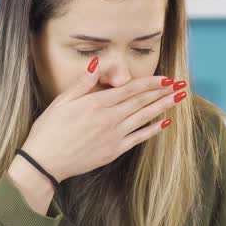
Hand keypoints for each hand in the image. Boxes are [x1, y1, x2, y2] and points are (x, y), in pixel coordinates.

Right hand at [22, 58, 186, 181]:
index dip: (151, 83)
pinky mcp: (113, 151)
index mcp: (96, 103)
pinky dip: (152, 130)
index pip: (130, 89)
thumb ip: (83, 83)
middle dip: (163, 92)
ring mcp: (113, 136)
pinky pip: (138, 138)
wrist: (44, 162)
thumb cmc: (48, 130)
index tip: (167, 77)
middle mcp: (108, 119)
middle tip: (181, 85)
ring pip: (143, 117)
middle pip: (141, 101)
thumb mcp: (62, 101)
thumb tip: (98, 63)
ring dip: (163, 107)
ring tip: (179, 99)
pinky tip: (165, 123)